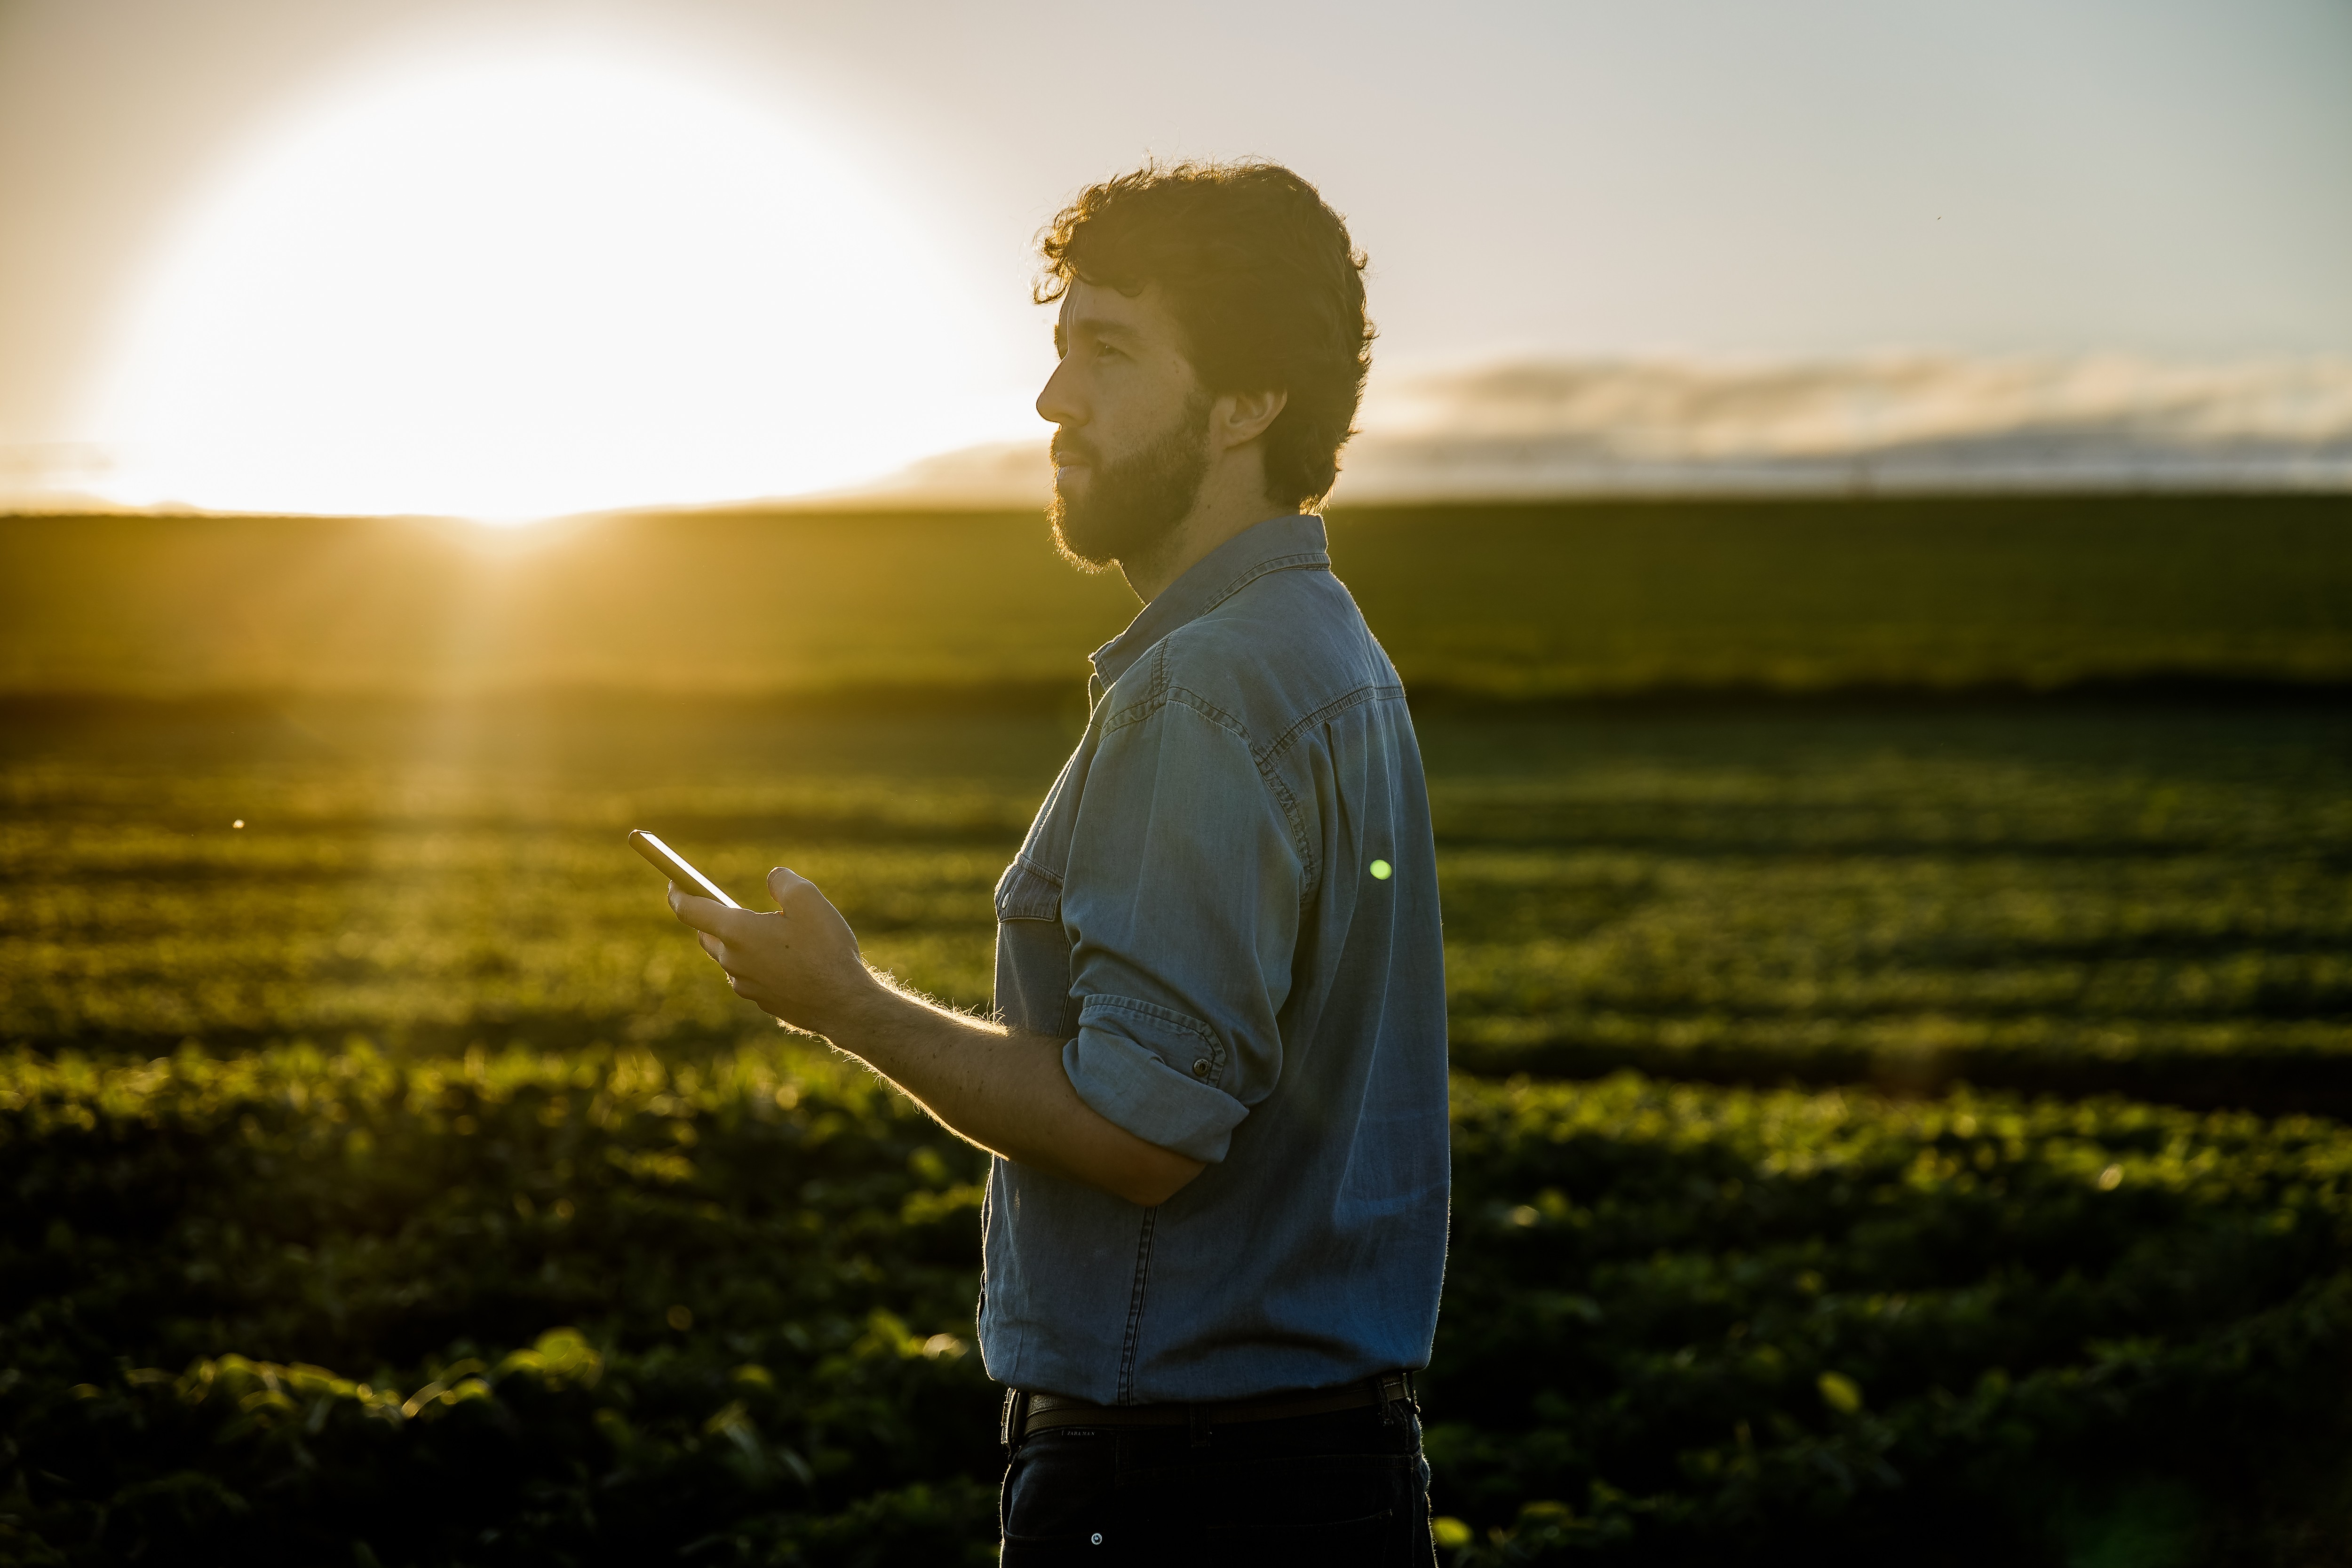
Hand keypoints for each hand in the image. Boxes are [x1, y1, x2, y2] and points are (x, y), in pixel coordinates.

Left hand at [668, 867, 881, 1037]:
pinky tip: (788, 958)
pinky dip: (758, 960)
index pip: (690, 909)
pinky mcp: (759, 1000)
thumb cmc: (826, 951)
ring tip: (771, 931)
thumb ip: (783, 881)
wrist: (844, 1006)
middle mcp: (733, 960)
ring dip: (741, 940)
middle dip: (712, 916)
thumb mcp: (810, 900)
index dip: (678, 892)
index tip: (674, 881)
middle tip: (726, 902)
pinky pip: (750, 973)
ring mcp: (744, 984)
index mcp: (737, 932)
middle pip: (707, 934)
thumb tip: (773, 878)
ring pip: (731, 955)